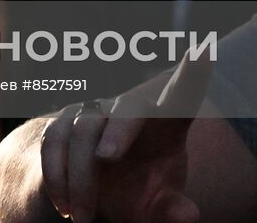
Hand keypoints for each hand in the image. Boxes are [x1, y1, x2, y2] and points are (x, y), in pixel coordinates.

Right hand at [37, 55, 211, 222]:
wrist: (81, 200)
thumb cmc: (133, 199)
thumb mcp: (153, 210)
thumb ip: (170, 211)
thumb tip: (188, 215)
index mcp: (166, 130)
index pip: (182, 99)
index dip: (192, 75)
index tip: (203, 50)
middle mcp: (132, 114)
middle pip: (130, 107)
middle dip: (118, 129)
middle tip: (107, 159)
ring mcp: (95, 115)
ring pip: (84, 130)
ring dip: (82, 178)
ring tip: (84, 218)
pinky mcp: (61, 124)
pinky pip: (53, 140)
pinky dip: (57, 175)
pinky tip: (65, 206)